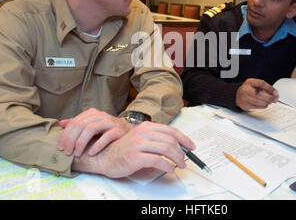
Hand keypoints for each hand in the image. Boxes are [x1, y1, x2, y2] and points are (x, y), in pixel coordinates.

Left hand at [57, 108, 131, 156]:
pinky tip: (91, 153)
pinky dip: (97, 145)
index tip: (61, 147)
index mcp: (92, 113)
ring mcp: (110, 122)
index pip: (74, 122)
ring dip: (81, 143)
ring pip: (91, 129)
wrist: (128, 130)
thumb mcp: (91, 124)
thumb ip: (77, 123)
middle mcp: (100, 115)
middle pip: (81, 125)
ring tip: (77, 154)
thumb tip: (61, 123)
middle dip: (71, 140)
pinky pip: (106, 137)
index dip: (65, 135)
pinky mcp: (118, 130)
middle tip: (67, 152)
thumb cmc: (107, 130)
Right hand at [72, 121, 195, 178]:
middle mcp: (143, 133)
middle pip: (170, 141)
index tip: (191, 146)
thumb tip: (176, 146)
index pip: (171, 130)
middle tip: (185, 160)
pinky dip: (167, 166)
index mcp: (146, 127)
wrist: (104, 157)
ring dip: (177, 159)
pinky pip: (158, 161)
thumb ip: (155, 140)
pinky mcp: (136, 156)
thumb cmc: (123, 150)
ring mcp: (139, 144)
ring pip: (166, 150)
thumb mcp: (140, 140)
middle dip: (182, 152)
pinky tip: (169, 169)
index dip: (184, 139)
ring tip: (179, 165)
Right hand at [235, 78, 278, 110]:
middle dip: (269, 97)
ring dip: (267, 102)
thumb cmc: (249, 90)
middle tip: (275, 99)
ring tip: (270, 101)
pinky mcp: (245, 105)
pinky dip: (263, 106)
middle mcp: (245, 89)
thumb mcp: (256, 85)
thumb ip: (266, 88)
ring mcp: (244, 97)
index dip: (270, 88)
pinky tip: (265, 104)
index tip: (276, 93)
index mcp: (249, 82)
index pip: (261, 83)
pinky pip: (256, 106)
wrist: (237, 95)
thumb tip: (276, 94)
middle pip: (259, 94)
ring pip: (258, 101)